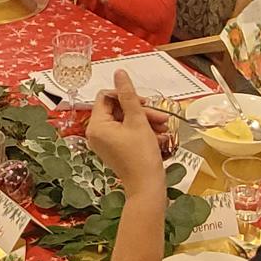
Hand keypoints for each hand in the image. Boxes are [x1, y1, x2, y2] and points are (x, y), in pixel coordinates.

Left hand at [86, 70, 172, 192]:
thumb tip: (119, 73)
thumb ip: (128, 94)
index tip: (143, 101)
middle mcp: (97, 133)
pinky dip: (142, 130)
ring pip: (125, 120)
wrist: (147, 186)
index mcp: (97, 126)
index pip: (106, 97)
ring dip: (145, 120)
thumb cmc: (141, 156)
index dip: (125, 95)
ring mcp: (105, 142)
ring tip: (163, 126)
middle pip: (118, 109)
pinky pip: (127, 132)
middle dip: (140, 110)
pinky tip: (159, 134)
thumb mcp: (137, 120)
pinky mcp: (115, 148)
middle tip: (159, 115)